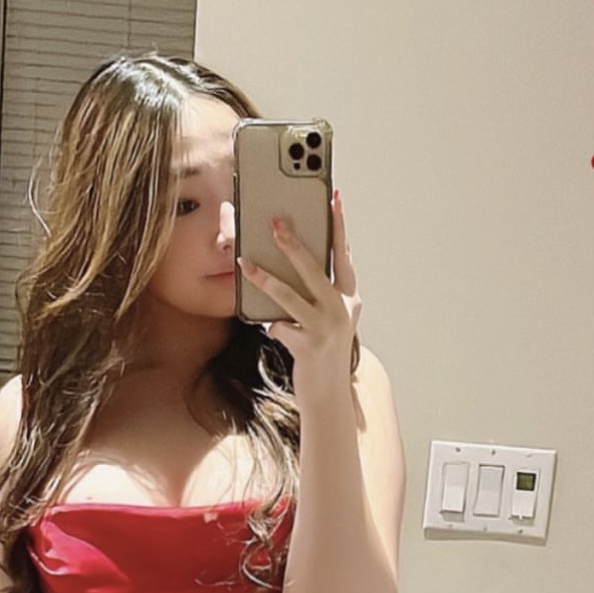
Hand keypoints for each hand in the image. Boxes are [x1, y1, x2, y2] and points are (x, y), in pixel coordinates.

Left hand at [238, 188, 360, 396]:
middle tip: (275, 223)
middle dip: (293, 244)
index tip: (334, 197)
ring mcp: (325, 328)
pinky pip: (279, 325)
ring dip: (265, 278)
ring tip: (245, 263)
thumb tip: (293, 258)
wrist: (329, 395)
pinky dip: (269, 324)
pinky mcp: (308, 346)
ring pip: (290, 295)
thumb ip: (319, 291)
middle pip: (314, 268)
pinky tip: (265, 325)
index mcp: (349, 297)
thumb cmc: (323, 351)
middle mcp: (341, 309)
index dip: (339, 225)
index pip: (343, 253)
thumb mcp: (331, 317)